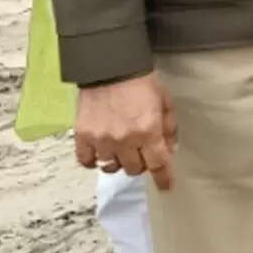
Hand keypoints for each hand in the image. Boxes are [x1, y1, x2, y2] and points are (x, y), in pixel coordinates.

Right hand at [76, 72, 177, 190]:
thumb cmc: (141, 82)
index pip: (158, 165)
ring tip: (120, 150)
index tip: (166, 186)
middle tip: (140, 151)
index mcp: (148, 131)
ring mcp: (102, 139)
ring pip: (112, 168)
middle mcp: (124, 140)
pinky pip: (86, 161)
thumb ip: (169, 129)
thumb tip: (169, 150)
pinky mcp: (83, 135)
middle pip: (135, 169)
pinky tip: (100, 153)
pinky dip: (94, 161)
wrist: (110, 66)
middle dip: (141, 162)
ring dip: (119, 161)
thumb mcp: (165, 102)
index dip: (163, 179)